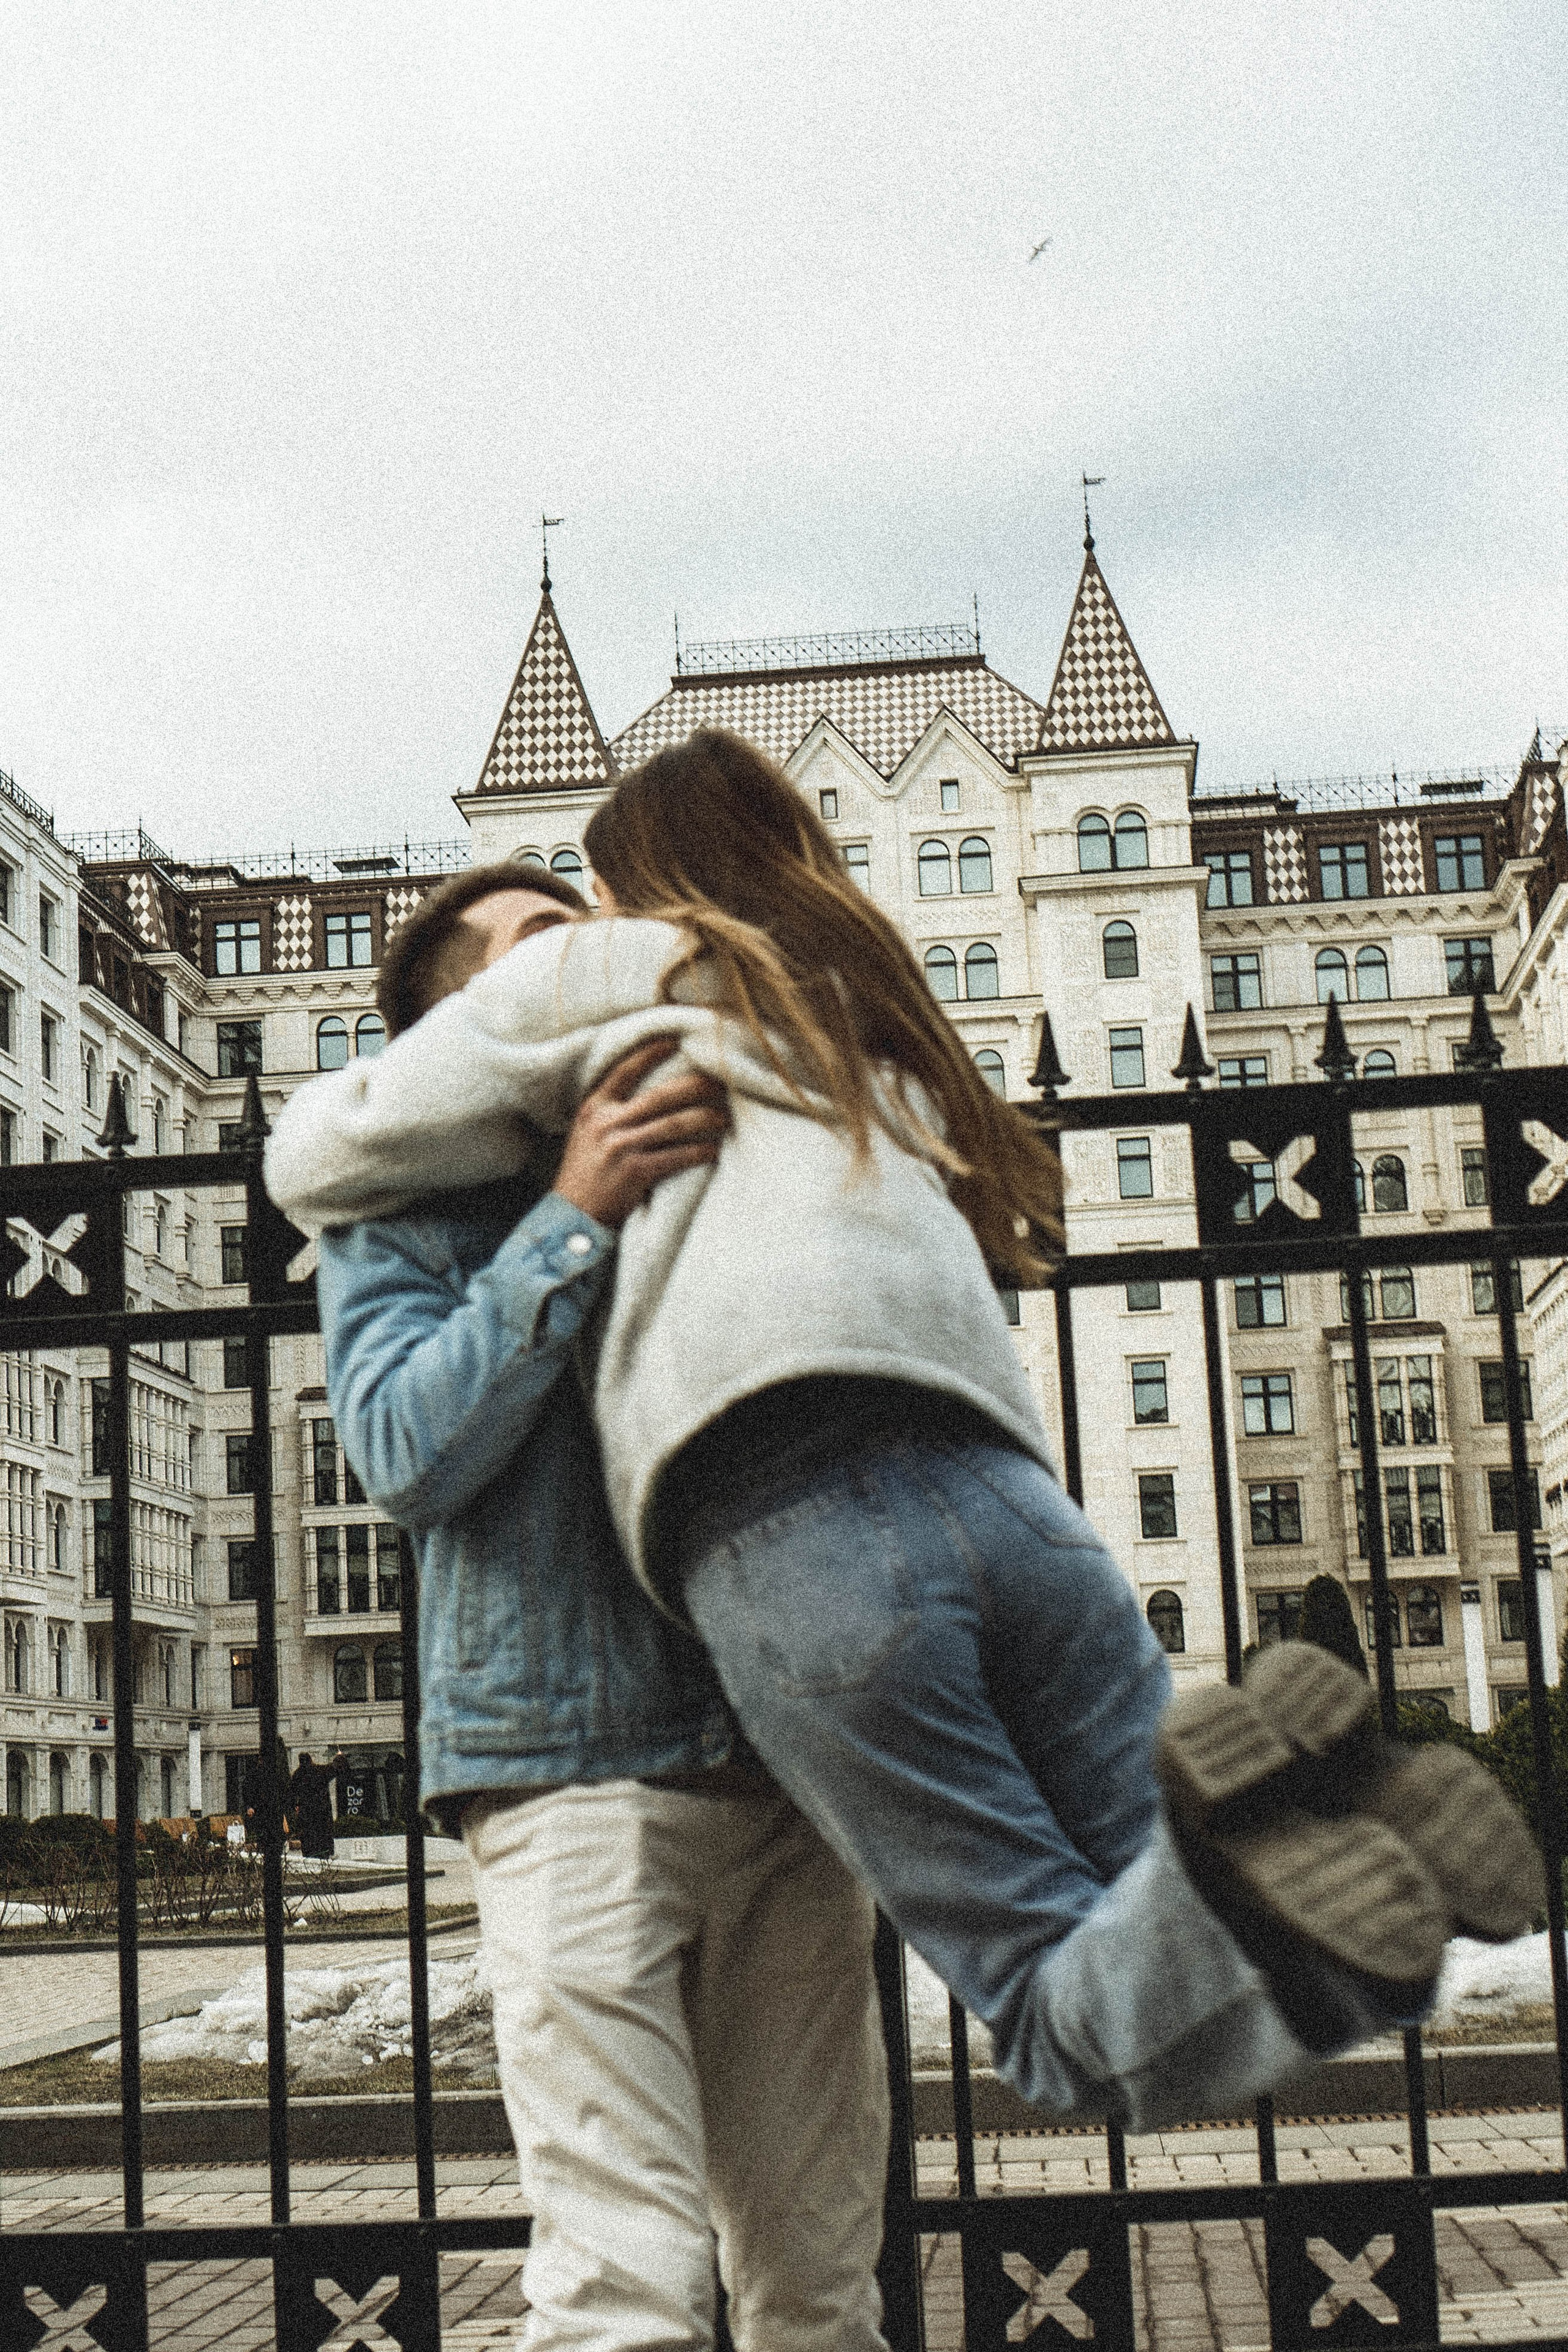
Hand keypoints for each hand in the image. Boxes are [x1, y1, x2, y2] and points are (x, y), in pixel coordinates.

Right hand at [555, 1039, 728, 1229]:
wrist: (573, 1214)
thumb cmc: (585, 1173)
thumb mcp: (587, 1133)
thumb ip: (611, 1112)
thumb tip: (653, 1093)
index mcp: (594, 1108)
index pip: (625, 1071)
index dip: (651, 1053)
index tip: (675, 1041)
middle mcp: (607, 1123)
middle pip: (661, 1096)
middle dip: (696, 1087)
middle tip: (721, 1082)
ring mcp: (622, 1147)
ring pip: (675, 1124)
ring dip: (705, 1119)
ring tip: (724, 1118)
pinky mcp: (636, 1172)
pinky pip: (677, 1157)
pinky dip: (699, 1152)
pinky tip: (713, 1150)